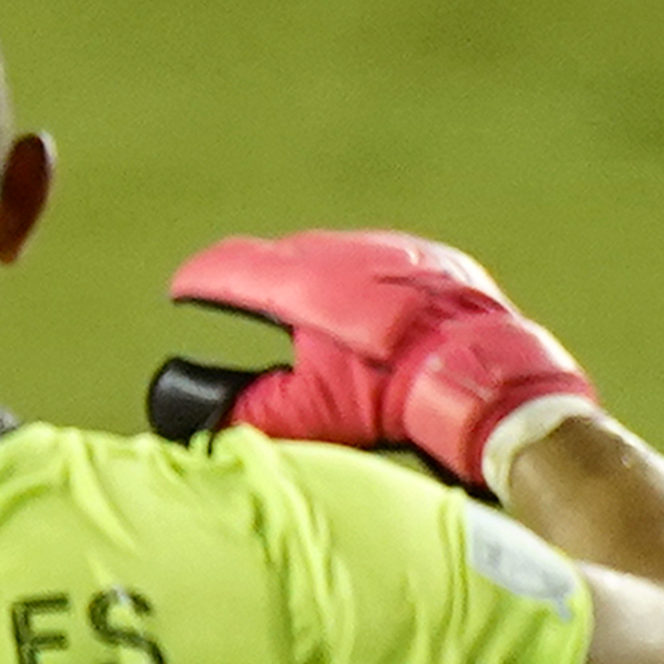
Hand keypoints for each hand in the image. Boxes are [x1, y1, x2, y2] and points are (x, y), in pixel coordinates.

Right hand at [151, 229, 598, 495]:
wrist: (483, 377)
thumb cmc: (393, 396)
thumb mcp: (312, 412)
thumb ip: (252, 409)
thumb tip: (208, 416)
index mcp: (304, 280)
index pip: (233, 264)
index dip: (200, 278)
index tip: (180, 290)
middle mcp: (343, 250)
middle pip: (278, 255)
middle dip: (251, 278)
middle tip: (229, 300)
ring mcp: (390, 248)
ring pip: (329, 255)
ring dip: (305, 279)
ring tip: (294, 311)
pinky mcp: (428, 258)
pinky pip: (375, 261)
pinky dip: (354, 282)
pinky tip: (358, 313)